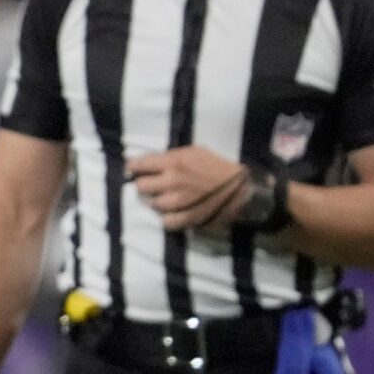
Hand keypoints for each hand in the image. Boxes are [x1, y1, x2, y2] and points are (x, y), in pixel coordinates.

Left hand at [128, 145, 250, 231]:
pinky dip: (168, 218)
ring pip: (152, 204)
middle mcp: (172, 181)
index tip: (133, 170)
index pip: (138, 165)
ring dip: (158, 202)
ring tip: (170, 198)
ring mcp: (178, 201)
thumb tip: (145, 163)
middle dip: (146, 185)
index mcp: (173, 162)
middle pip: (140, 186)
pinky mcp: (187, 218)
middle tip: (156, 185)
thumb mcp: (193, 152)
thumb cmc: (215, 166)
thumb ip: (169, 157)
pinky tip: (175, 212)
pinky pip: (165, 222)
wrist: (240, 186)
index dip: (133, 168)